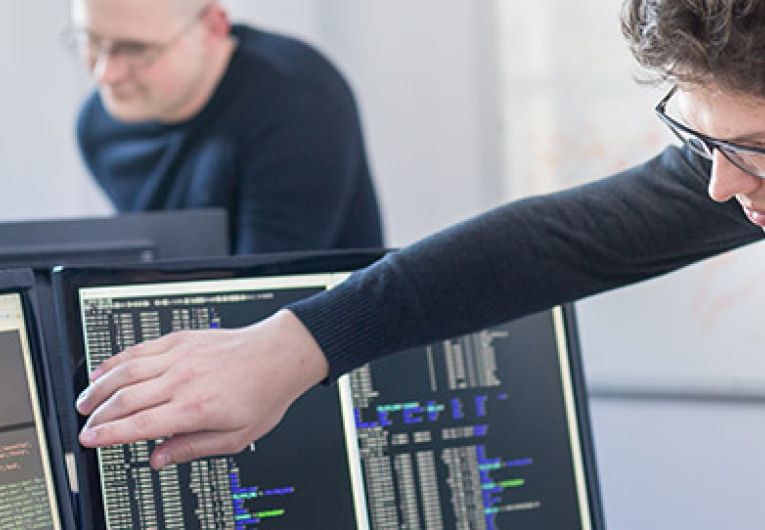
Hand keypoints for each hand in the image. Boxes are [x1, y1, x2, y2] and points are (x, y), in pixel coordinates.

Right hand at [76, 309, 327, 469]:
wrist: (280, 354)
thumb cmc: (264, 393)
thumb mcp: (236, 436)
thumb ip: (193, 448)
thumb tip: (159, 460)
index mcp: (196, 408)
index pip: (139, 425)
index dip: (108, 435)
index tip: (90, 440)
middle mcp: (184, 379)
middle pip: (126, 398)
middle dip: (98, 414)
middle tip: (84, 425)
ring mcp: (180, 356)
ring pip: (126, 371)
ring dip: (100, 386)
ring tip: (85, 400)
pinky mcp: (181, 339)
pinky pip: (140, 349)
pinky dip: (117, 360)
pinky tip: (104, 370)